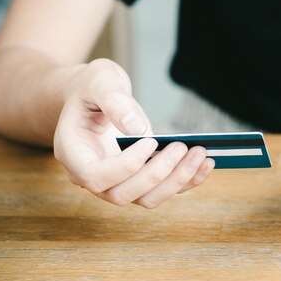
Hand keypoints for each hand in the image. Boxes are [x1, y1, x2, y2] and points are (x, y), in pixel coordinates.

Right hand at [54, 59, 214, 207]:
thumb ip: (114, 101)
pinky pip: (162, 190)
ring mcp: (116, 180)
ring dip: (177, 181)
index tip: (150, 141)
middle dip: (158, 174)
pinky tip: (205, 164)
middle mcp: (93, 175)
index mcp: (74, 153)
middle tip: (183, 147)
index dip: (126, 165)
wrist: (90, 96)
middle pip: (123, 194)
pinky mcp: (138, 179)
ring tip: (201, 155)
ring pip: (146, 198)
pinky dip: (186, 180)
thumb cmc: (90, 88)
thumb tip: (136, 128)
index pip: (95, 176)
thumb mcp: (99, 81)